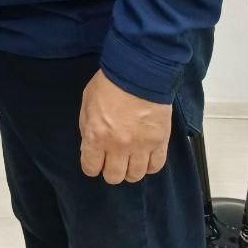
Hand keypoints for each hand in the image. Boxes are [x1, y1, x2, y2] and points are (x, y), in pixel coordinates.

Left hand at [79, 70, 171, 184]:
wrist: (139, 71)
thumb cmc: (110, 83)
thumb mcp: (87, 104)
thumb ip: (88, 128)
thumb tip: (91, 146)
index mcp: (96, 136)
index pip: (91, 168)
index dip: (92, 166)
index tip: (96, 161)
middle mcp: (118, 145)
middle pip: (114, 176)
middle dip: (111, 170)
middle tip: (113, 160)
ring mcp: (140, 145)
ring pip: (135, 175)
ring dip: (130, 170)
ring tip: (130, 159)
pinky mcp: (159, 141)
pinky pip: (155, 166)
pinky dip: (149, 166)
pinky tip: (145, 158)